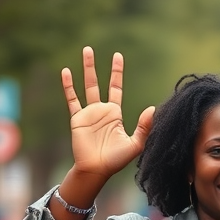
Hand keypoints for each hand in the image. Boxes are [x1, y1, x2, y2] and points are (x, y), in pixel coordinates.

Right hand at [62, 47, 154, 180]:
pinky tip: (66, 72)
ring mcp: (88, 113)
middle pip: (98, 83)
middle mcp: (101, 110)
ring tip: (84, 52)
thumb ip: (144, 127)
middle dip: (96, 67)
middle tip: (92, 49)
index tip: (117, 56)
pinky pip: (72, 99)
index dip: (116, 73)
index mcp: (114, 114)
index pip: (116, 88)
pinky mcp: (77, 118)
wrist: (97, 169)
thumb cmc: (116, 160)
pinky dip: (68, 86)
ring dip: (85, 69)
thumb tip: (153, 108)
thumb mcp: (136, 144)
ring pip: (85, 86)